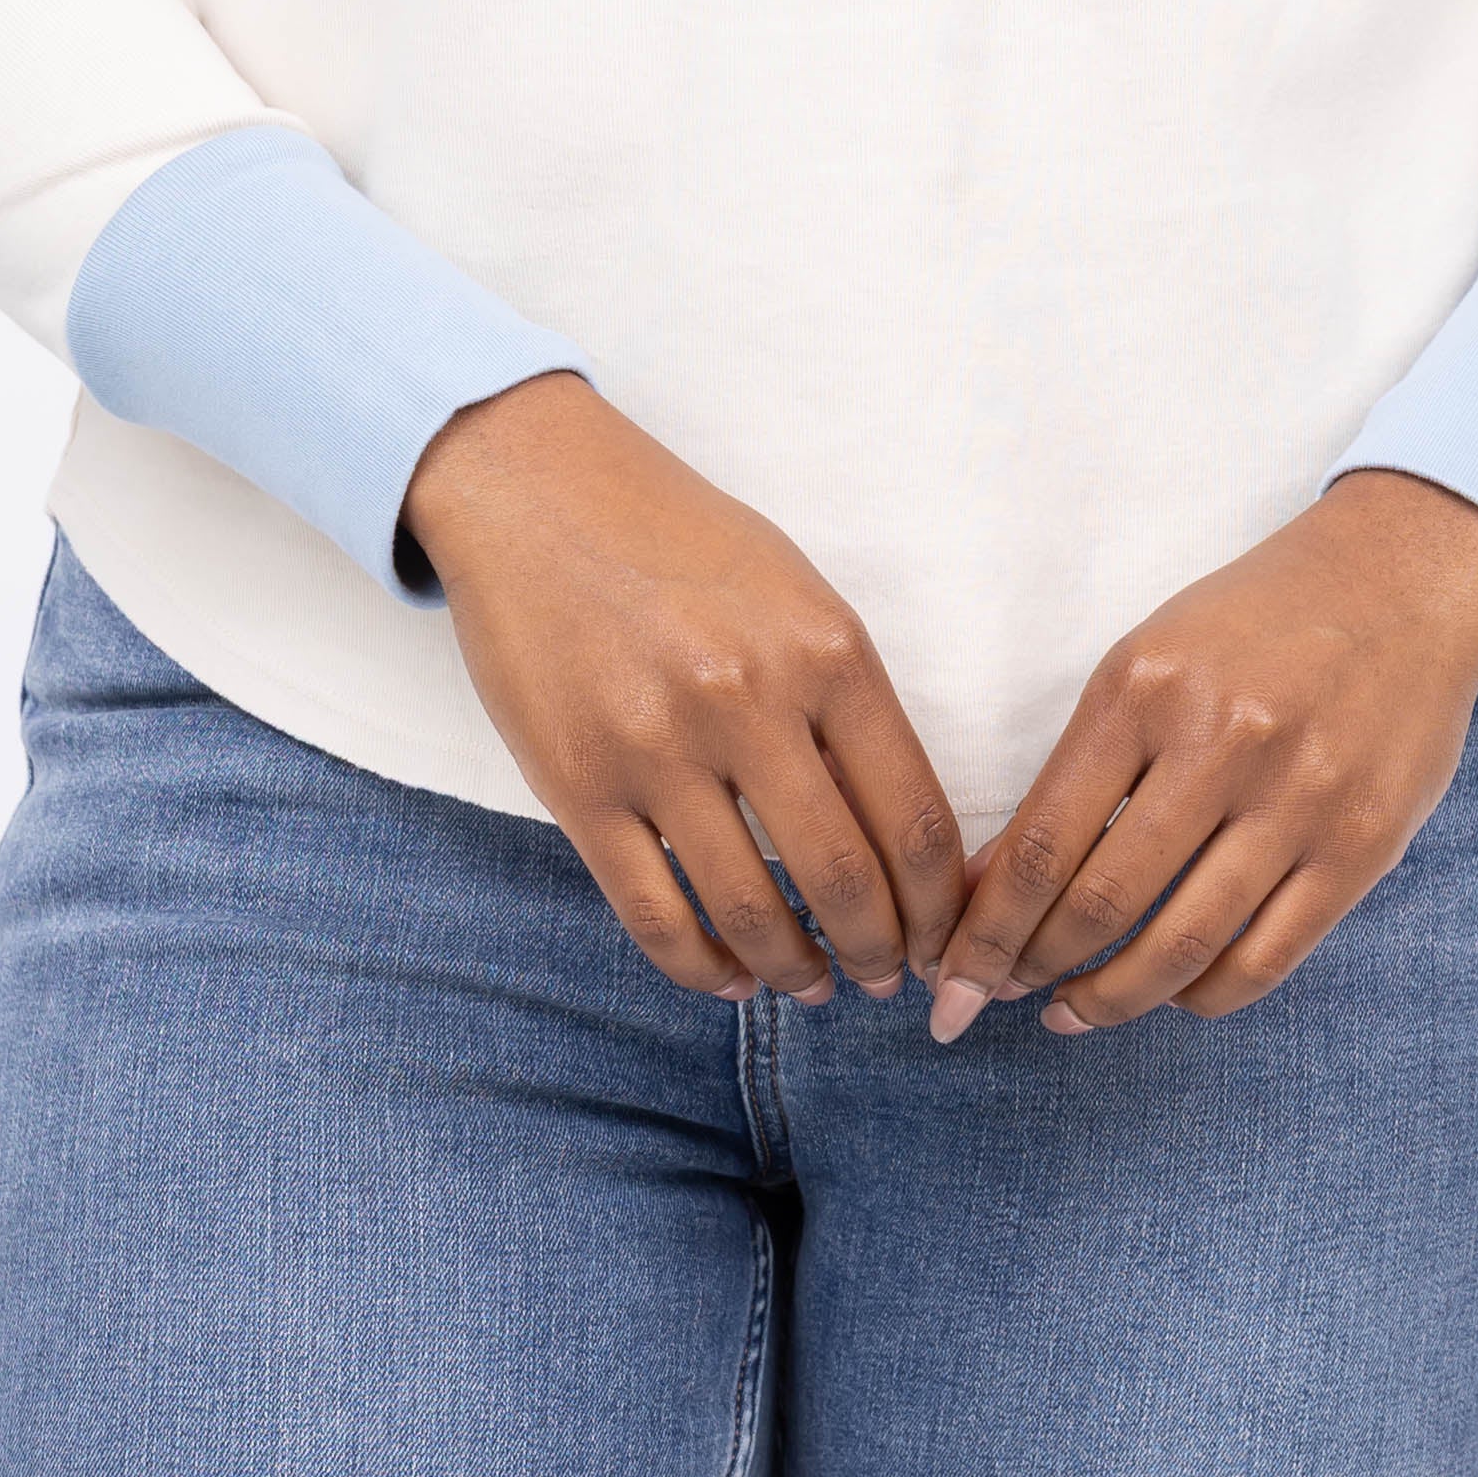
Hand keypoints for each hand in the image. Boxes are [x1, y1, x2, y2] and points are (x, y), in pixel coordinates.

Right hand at [402, 374, 966, 1006]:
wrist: (534, 490)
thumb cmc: (678, 540)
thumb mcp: (794, 592)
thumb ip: (846, 701)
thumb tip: (898, 834)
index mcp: (825, 649)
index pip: (917, 819)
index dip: (942, 907)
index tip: (943, 938)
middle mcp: (748, 701)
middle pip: (845, 880)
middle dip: (879, 955)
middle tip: (884, 980)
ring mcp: (657, 748)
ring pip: (751, 913)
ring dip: (792, 971)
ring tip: (808, 985)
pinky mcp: (577, 786)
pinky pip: (653, 916)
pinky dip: (700, 969)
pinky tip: (726, 977)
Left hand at [924, 471, 1477, 1042]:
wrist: (1400, 578)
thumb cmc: (1254, 623)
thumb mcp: (1147, 660)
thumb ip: (1075, 771)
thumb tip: (990, 886)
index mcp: (1146, 688)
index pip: (1041, 842)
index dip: (987, 929)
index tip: (950, 974)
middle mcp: (1223, 743)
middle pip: (1101, 903)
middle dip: (1032, 970)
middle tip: (1000, 996)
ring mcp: (1300, 799)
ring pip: (1182, 947)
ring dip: (1111, 998)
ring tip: (1074, 1011)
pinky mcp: (1364, 846)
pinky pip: (1266, 959)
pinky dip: (1204, 997)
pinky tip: (1172, 992)